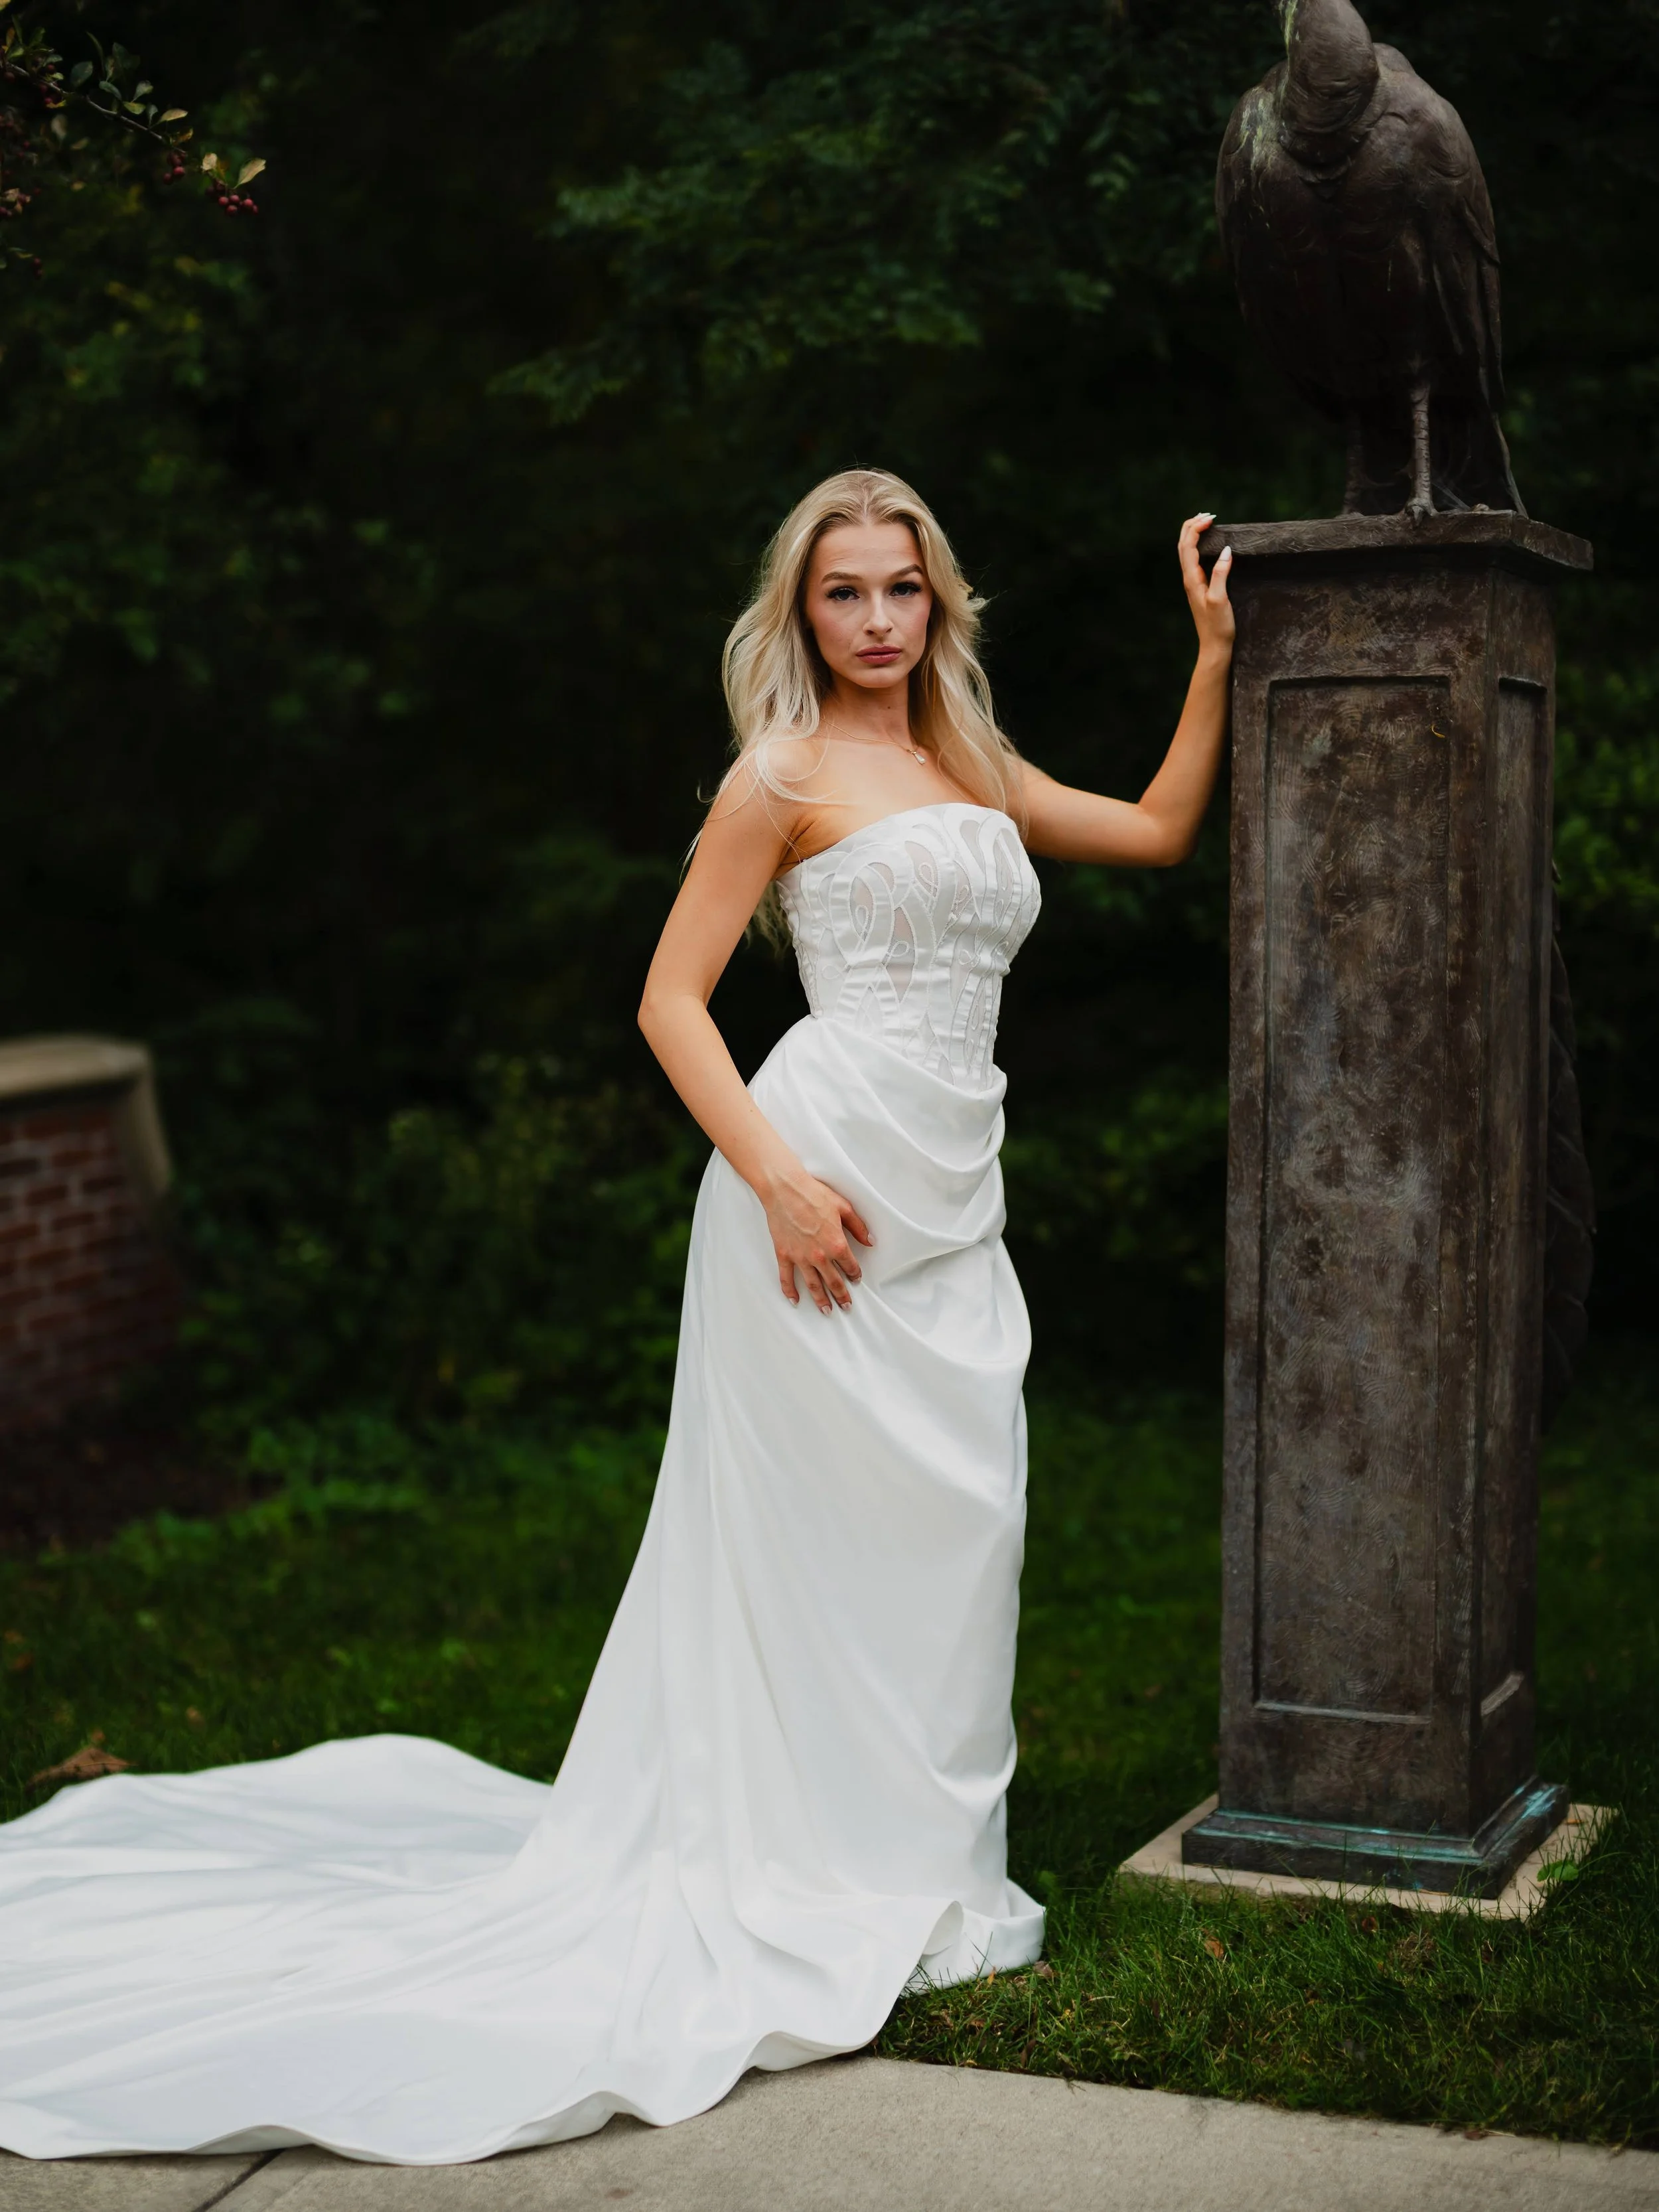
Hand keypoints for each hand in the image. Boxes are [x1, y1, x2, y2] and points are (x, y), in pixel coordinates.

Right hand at [762, 1165, 873, 1313]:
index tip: (856, 1279)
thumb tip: (870, 1240)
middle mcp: (820, 1255)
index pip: (850, 1266)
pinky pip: (787, 1278)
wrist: (785, 1189)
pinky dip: (790, 1291)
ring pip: (813, 1285)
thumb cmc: (813, 1194)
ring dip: (821, 1300)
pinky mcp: (784, 1254)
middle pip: (833, 1281)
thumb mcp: (843, 1207)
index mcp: (836, 1243)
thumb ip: (858, 1226)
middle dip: (841, 1295)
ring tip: (827, 1311)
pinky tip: (795, 1300)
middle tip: (846, 1306)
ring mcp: (800, 1257)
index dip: (855, 1274)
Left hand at [1179, 512, 1234, 659]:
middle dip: (1192, 526)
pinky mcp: (1200, 588)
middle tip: (1208, 514)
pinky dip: (1199, 547)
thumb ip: (1221, 574)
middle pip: (1183, 546)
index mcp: (1191, 579)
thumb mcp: (1221, 599)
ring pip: (1187, 552)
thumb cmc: (1218, 626)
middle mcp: (1189, 579)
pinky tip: (1210, 545)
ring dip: (1194, 535)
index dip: (1197, 529)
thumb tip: (1226, 550)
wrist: (1214, 646)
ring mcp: (1194, 583)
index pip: (1188, 546)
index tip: (1211, 518)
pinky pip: (1195, 561)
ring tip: (1206, 522)